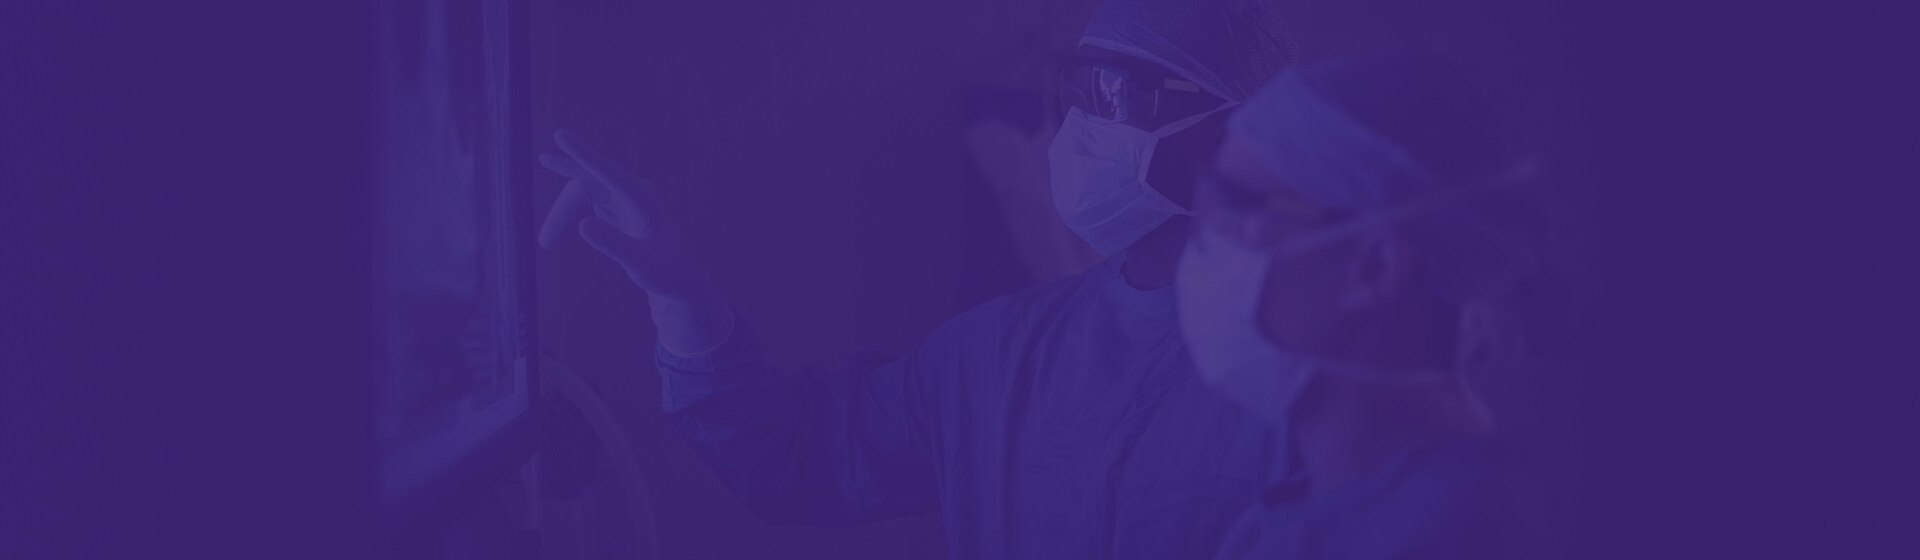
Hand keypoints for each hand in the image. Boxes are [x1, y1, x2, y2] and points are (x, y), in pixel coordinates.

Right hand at [537, 129, 732, 354]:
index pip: (607, 171)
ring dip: (564, 211)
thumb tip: (582, 224)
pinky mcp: (620, 204)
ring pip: (585, 189)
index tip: (560, 135)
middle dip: (564, 208)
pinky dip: (571, 205)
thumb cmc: (666, 274)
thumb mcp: (640, 266)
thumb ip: (614, 245)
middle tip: (546, 242)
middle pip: (588, 182)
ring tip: (547, 241)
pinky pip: (589, 194)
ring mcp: (627, 195)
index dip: (582, 154)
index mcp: (642, 201)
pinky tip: (555, 183)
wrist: (682, 280)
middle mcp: (635, 191)